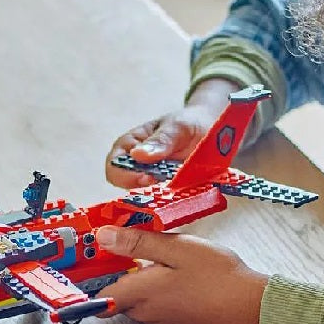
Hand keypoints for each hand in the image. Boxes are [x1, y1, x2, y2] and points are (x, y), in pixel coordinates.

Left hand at [95, 226, 267, 323]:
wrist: (254, 309)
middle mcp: (144, 312)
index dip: (88, 281)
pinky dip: (154, 287)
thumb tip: (103, 237)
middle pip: (115, 295)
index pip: (97, 297)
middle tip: (123, 246)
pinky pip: (154, 303)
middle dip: (115, 273)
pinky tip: (172, 270)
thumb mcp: (176, 249)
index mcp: (139, 294)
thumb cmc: (219, 278)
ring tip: (153, 254)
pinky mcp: (175, 321)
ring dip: (137, 279)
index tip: (87, 263)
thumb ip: (137, 243)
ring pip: (135, 298)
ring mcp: (160, 319)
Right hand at [104, 78, 237, 188]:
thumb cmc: (188, 123)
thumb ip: (160, 140)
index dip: (126, 176)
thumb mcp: (177, 126)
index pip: (114, 168)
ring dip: (160, 195)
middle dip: (145, 188)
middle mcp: (134, 165)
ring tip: (179, 185)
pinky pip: (162, 201)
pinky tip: (184, 190)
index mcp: (128, 146)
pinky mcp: (166, 190)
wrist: (209, 128)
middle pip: (127, 187)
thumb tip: (137, 155)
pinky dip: (172, 199)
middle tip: (166, 183)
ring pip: (144, 197)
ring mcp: (150, 179)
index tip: (148, 177)